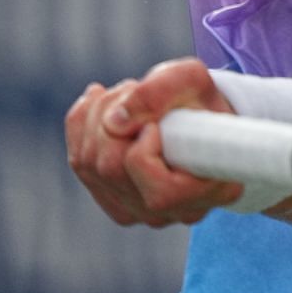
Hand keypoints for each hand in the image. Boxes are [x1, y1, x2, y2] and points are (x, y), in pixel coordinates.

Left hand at [65, 58, 243, 227]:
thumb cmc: (202, 100)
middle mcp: (175, 212)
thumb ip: (158, 94)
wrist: (199, 113)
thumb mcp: (191, 80)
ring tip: (125, 94)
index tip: (155, 122)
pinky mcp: (115, 202)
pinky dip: (82, 127)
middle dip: (112, 118)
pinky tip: (102, 108)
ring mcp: (142, 213)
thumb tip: (113, 123)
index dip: (145, 150)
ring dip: (97, 117)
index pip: (161, 193)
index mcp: (210, 191)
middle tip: (134, 89)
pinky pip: (80, 165)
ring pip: (91, 166)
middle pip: (113, 171)